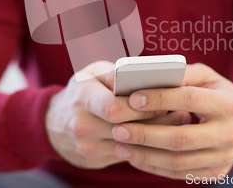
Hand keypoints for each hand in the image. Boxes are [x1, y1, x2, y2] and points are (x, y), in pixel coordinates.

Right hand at [45, 61, 191, 168]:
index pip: (114, 108)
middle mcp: (83, 125)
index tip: (162, 100)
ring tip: (180, 120)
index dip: (141, 106)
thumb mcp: (91, 74)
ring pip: (132, 144)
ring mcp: (88, 147)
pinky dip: (147, 144)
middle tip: (180, 110)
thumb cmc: (81, 91)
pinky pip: (128, 154)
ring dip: (158, 134)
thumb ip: (115, 73)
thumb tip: (145, 76)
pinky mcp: (95, 160)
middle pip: (128, 128)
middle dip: (156, 120)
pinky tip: (163, 134)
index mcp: (83, 98)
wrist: (52, 124)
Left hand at [110, 63, 232, 178]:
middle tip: (118, 129)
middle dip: (145, 135)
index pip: (190, 99)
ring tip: (120, 145)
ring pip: (178, 161)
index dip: (160, 99)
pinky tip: (135, 157)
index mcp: (228, 103)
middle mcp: (230, 133)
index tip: (132, 99)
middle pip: (181, 138)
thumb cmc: (214, 93)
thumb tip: (146, 76)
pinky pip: (180, 174)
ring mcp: (224, 157)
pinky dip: (154, 167)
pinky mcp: (215, 173)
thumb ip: (181, 74)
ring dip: (145, 155)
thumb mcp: (205, 77)